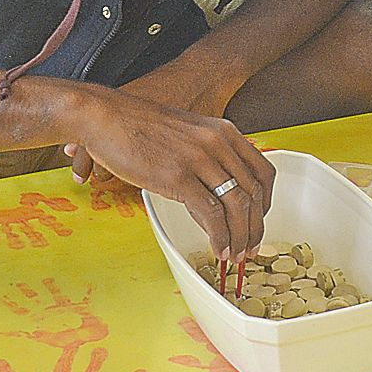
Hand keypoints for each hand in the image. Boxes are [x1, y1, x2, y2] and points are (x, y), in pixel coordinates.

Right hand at [66, 85, 274, 259]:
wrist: (104, 116)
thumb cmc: (137, 126)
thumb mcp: (185, 134)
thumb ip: (205, 159)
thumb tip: (212, 198)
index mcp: (224, 131)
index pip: (263, 172)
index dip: (266, 203)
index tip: (259, 222)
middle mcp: (218, 143)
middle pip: (254, 192)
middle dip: (255, 227)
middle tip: (251, 248)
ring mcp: (200, 159)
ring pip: (237, 205)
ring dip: (241, 237)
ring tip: (235, 255)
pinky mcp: (179, 176)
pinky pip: (211, 213)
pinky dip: (220, 236)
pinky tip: (218, 249)